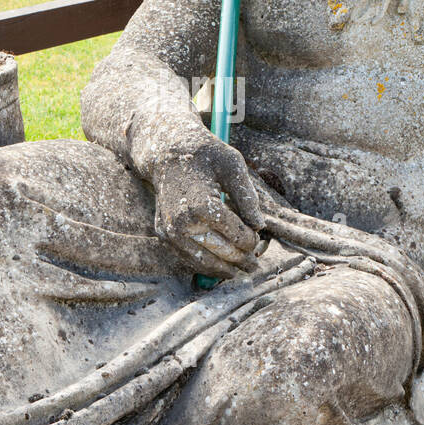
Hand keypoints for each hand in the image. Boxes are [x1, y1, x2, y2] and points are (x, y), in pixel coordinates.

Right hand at [152, 135, 264, 277]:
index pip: (236, 235)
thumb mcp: (233, 166)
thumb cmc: (205, 155)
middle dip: (241, 259)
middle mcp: (183, 222)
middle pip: (220, 251)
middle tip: (254, 265)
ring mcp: (170, 230)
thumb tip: (260, 226)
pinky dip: (204, 264)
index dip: (251, 240)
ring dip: (223, 270)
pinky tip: (219, 266)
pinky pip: (186, 257)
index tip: (258, 237)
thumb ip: (247, 197)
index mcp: (202, 205)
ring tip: (239, 272)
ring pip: (202, 261)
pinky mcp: (163, 233)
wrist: (168, 153)